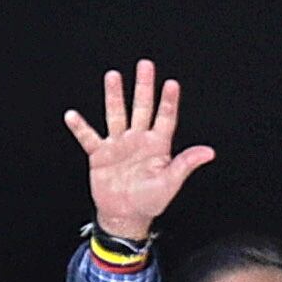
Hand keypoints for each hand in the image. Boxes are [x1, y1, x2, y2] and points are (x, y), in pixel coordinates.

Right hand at [63, 60, 216, 243]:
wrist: (124, 216)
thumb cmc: (149, 201)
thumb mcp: (170, 183)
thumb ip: (186, 164)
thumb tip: (209, 153)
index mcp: (157, 145)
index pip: (165, 118)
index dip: (168, 101)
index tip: (171, 84)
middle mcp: (138, 139)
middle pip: (141, 107)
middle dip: (143, 87)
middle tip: (145, 65)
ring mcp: (118, 144)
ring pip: (116, 114)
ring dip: (114, 96)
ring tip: (113, 76)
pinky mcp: (100, 154)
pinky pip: (89, 137)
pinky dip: (80, 127)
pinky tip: (72, 115)